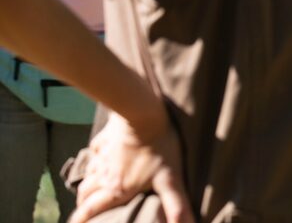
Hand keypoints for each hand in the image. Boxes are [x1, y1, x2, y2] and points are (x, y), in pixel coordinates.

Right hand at [69, 114, 193, 222]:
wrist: (143, 112)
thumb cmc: (158, 146)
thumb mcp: (170, 178)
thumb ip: (176, 205)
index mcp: (116, 189)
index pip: (91, 209)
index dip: (81, 220)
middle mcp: (103, 175)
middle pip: (85, 193)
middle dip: (83, 204)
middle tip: (83, 211)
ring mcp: (102, 155)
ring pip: (89, 173)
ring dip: (88, 183)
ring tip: (90, 189)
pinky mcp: (105, 138)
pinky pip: (95, 151)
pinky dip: (95, 158)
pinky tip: (100, 156)